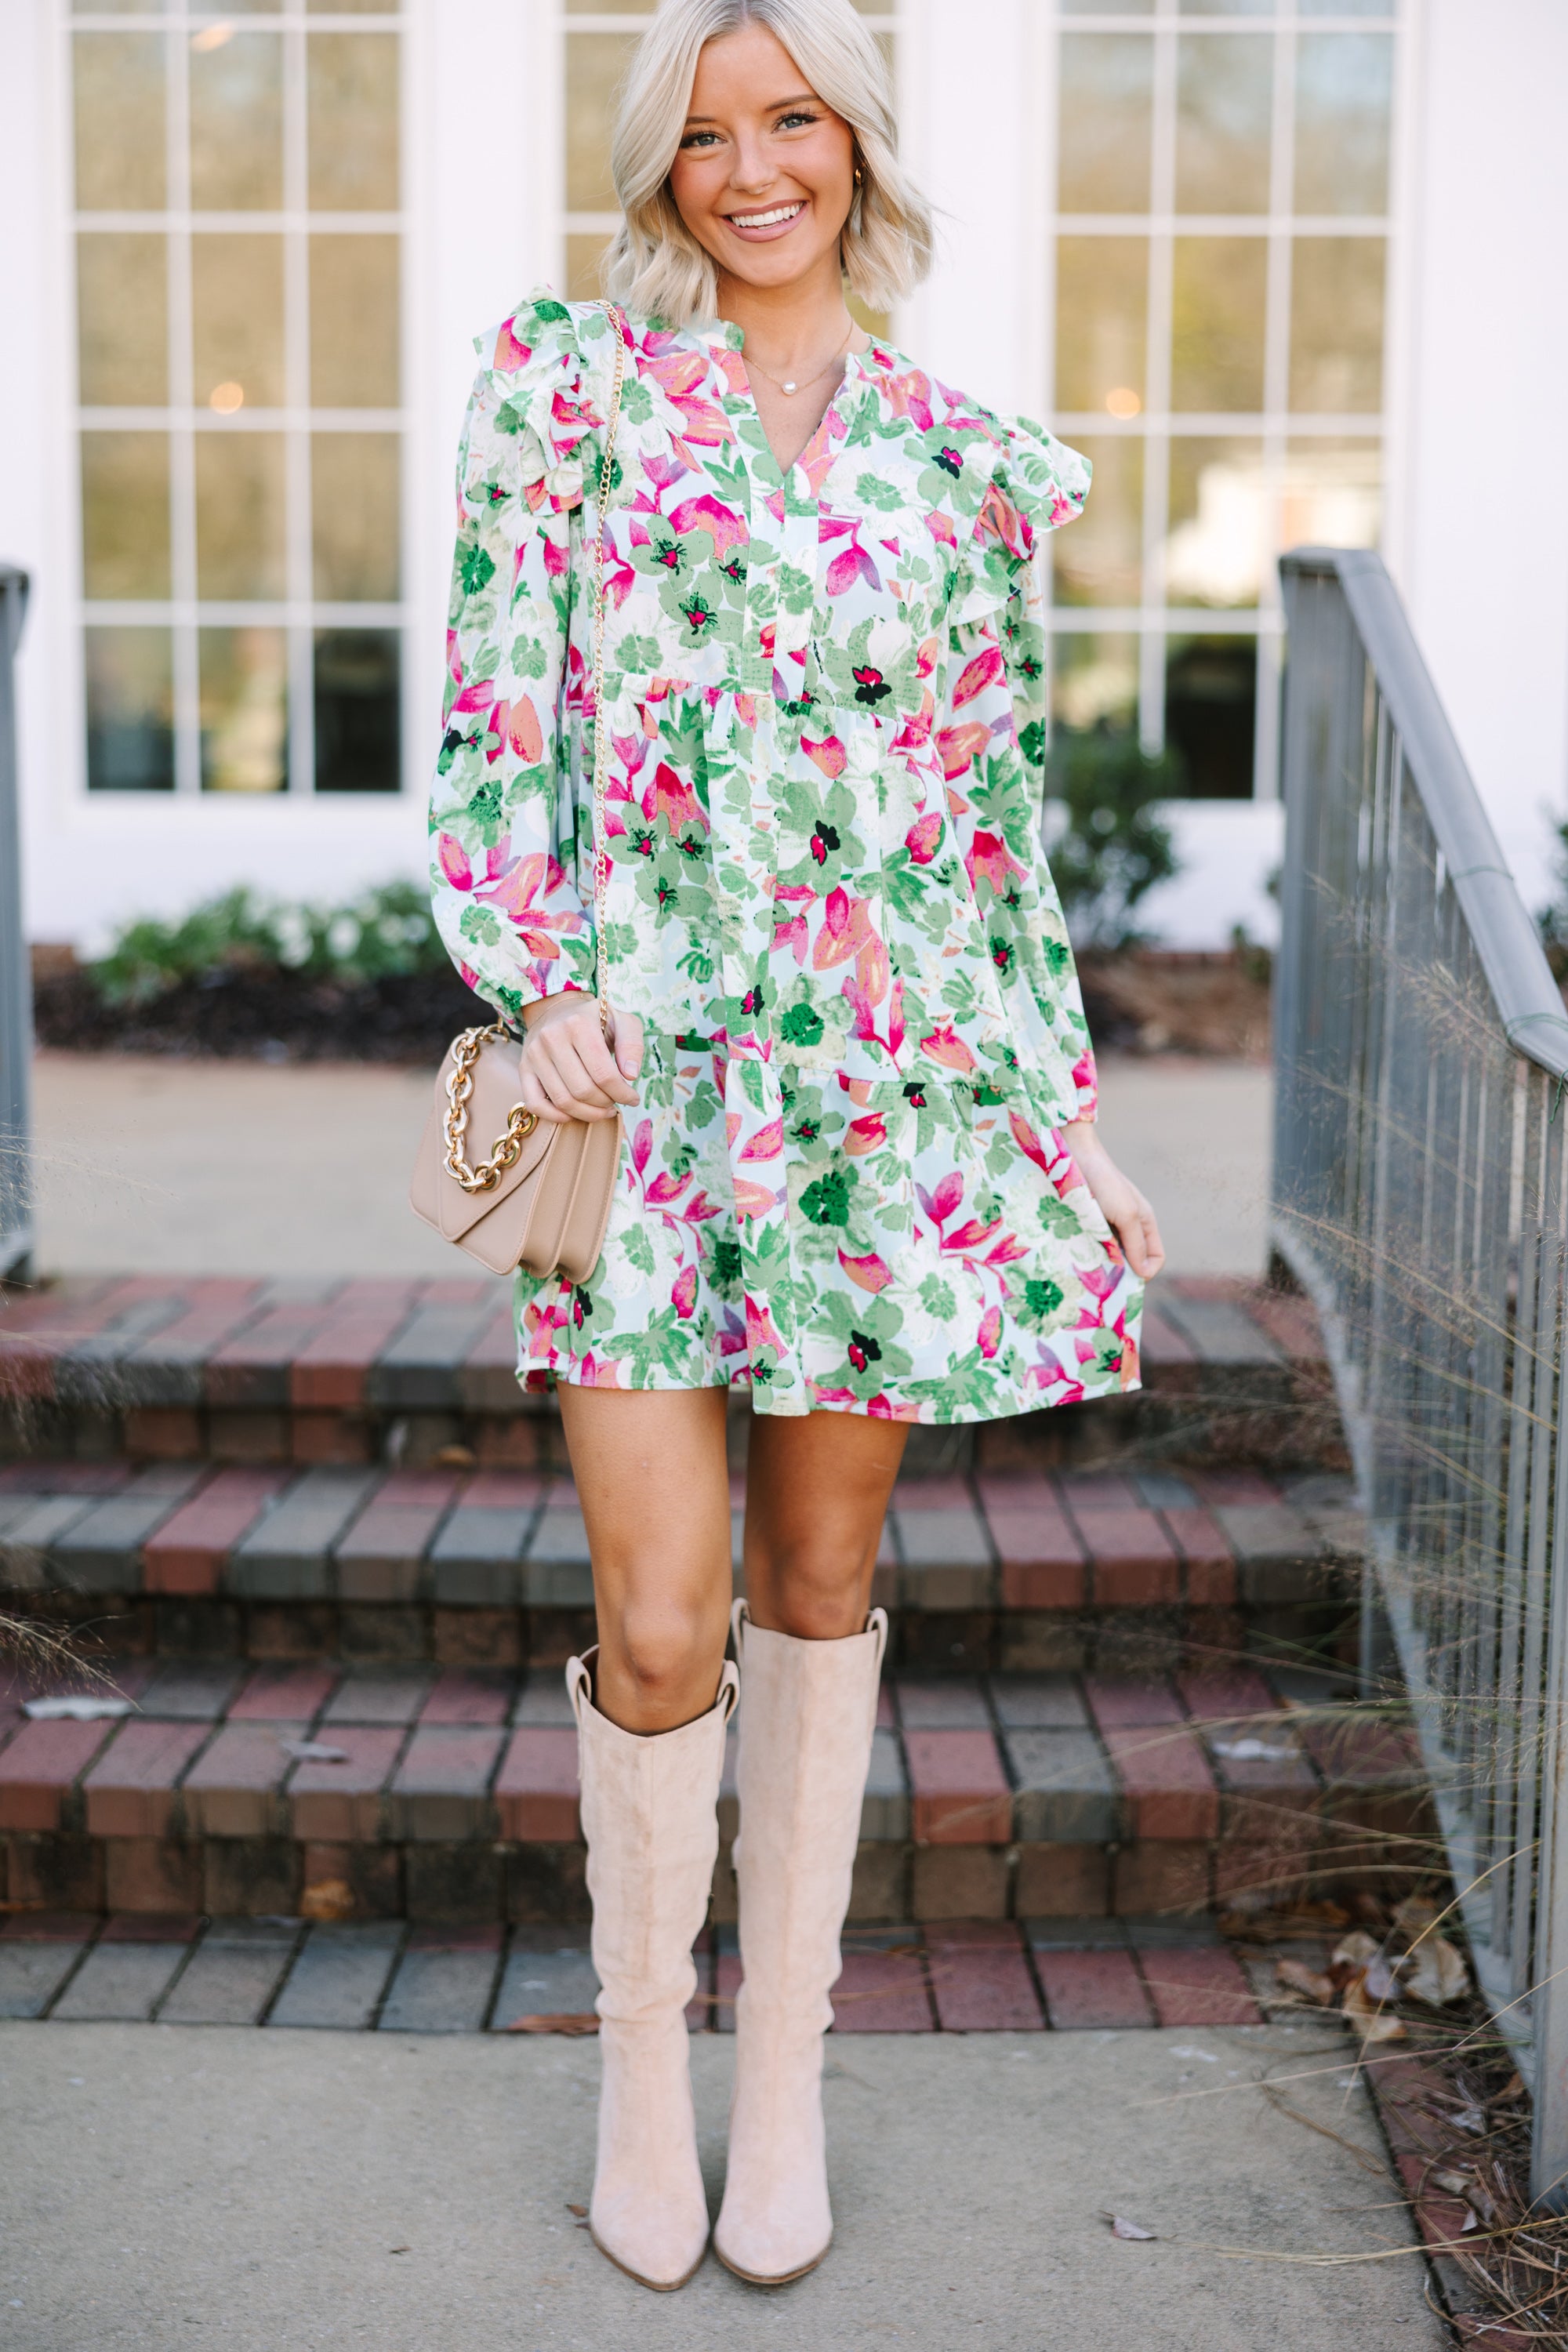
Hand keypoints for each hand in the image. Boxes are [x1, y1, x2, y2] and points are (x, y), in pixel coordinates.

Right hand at [518, 994, 643, 1124]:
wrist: (559, 1009)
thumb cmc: (596, 1019)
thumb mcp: (622, 1021)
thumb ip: (632, 1045)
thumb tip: (630, 1075)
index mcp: (579, 1025)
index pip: (604, 1074)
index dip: (622, 1094)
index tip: (632, 1099)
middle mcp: (552, 1038)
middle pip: (583, 1090)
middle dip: (606, 1103)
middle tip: (615, 1101)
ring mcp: (535, 1055)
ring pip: (563, 1101)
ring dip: (587, 1113)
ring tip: (601, 1109)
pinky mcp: (524, 1068)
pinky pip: (535, 1104)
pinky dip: (556, 1116)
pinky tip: (575, 1114)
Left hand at [1060, 1121, 1165, 1279]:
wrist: (1074, 1157)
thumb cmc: (1105, 1184)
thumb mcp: (1127, 1215)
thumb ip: (1137, 1244)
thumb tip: (1145, 1273)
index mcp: (1144, 1223)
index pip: (1155, 1257)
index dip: (1146, 1271)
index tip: (1126, 1279)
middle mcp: (1128, 1226)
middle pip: (1133, 1259)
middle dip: (1122, 1270)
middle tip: (1104, 1278)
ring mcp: (1107, 1225)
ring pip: (1111, 1255)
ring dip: (1103, 1263)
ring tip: (1089, 1267)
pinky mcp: (1088, 1224)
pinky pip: (1093, 1246)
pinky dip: (1089, 1253)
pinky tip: (1078, 1256)